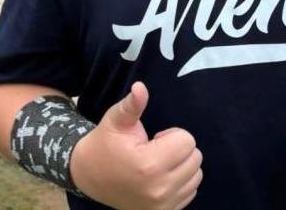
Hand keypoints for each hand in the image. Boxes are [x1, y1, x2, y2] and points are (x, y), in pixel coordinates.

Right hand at [70, 81, 202, 209]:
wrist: (88, 177)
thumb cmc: (105, 143)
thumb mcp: (116, 120)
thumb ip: (132, 105)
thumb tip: (140, 87)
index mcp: (148, 165)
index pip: (187, 140)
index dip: (172, 134)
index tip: (154, 139)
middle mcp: (159, 189)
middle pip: (195, 157)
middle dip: (179, 148)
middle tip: (156, 150)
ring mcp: (162, 206)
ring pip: (196, 175)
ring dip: (183, 165)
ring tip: (159, 163)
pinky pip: (191, 191)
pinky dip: (182, 182)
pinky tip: (162, 177)